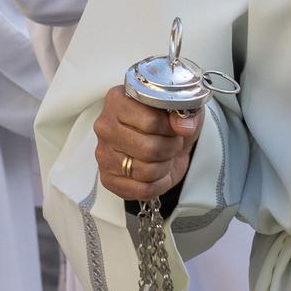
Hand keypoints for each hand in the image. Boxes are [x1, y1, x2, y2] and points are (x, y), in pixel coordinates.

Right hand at [93, 85, 198, 201]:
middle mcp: (105, 126)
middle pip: (149, 149)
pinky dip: (157, 184)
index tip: (173, 127)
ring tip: (162, 156)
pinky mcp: (107, 178)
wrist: (164, 141)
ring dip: (164, 166)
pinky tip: (155, 172)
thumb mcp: (183, 106)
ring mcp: (103, 153)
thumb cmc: (167, 122)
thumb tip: (183, 126)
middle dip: (169, 148)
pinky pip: (142, 189)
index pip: (151, 121)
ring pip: (146, 171)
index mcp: (118, 100)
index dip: (170, 128)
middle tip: (171, 143)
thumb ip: (186, 111)